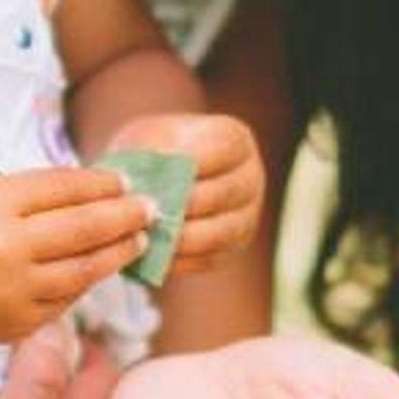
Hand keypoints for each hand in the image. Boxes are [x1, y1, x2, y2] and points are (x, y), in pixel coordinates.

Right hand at [0, 169, 151, 355]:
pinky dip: (86, 281)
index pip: (63, 188)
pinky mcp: (16, 324)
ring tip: (139, 239)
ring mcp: (13, 291)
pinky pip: (65, 299)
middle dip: (126, 216)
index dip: (101, 184)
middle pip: (85, 227)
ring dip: (118, 252)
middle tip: (153, 208)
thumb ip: (21, 195)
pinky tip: (101, 268)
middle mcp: (6, 249)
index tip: (124, 181)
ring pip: (85, 269)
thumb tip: (85, 191)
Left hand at [101, 111, 262, 277]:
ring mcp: (247, 216)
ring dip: (180, 236)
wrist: (156, 178)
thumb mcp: (148, 138)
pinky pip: (209, 258)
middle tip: (147, 210)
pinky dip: (180, 259)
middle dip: (183, 203)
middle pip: (223, 193)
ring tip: (146, 235)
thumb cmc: (151, 152)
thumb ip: (151, 153)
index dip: (196, 158)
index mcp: (236, 140)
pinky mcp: (232, 248)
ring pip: (219, 232)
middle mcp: (251, 178)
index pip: (225, 147)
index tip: (162, 168)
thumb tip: (147, 182)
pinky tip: (151, 254)